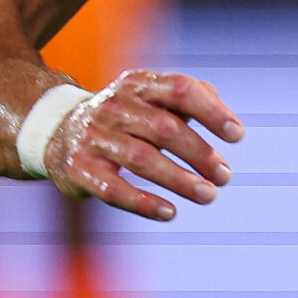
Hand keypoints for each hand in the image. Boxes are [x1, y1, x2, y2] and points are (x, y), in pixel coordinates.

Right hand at [41, 69, 245, 220]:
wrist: (60, 133)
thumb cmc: (126, 118)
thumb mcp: (153, 99)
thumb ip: (191, 98)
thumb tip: (223, 113)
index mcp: (138, 84)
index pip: (180, 89)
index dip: (212, 112)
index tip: (237, 136)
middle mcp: (115, 106)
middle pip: (165, 128)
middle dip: (200, 153)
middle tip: (224, 176)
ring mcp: (95, 137)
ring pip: (142, 159)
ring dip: (180, 180)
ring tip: (208, 195)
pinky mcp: (80, 169)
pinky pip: (113, 189)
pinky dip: (144, 203)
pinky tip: (170, 212)